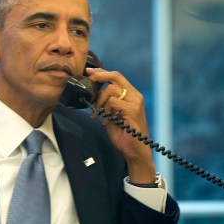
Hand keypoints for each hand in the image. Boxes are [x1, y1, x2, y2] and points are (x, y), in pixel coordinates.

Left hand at [85, 67, 156, 183]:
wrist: (135, 151)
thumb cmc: (124, 134)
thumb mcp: (112, 115)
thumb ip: (106, 103)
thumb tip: (94, 93)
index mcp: (132, 95)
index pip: (116, 76)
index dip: (101, 72)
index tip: (88, 71)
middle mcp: (135, 96)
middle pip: (115, 76)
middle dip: (99, 76)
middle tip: (88, 81)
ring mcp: (135, 103)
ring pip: (111, 90)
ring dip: (100, 101)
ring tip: (98, 114)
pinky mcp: (132, 111)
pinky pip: (113, 102)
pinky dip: (105, 110)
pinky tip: (105, 120)